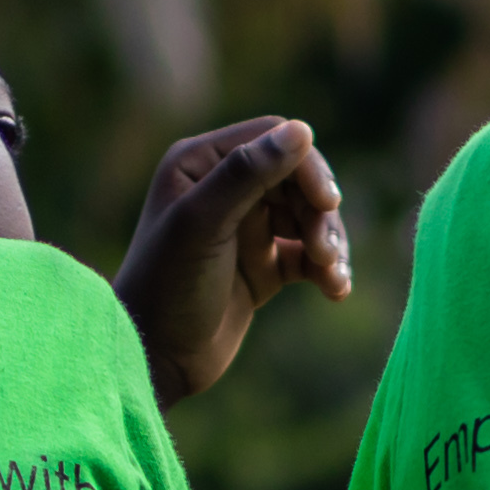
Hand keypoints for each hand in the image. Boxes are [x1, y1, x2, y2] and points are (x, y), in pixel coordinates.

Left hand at [114, 115, 348, 405]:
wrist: (154, 360)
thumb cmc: (167, 286)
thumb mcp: (203, 224)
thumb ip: (247, 174)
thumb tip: (302, 130)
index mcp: (200, 163)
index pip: (272, 139)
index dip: (307, 166)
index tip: (327, 203)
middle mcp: (223, 188)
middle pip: (297, 178)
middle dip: (319, 212)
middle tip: (323, 252)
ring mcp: (245, 227)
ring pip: (308, 216)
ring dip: (328, 241)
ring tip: (331, 277)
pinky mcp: (262, 266)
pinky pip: (307, 254)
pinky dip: (326, 269)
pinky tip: (335, 291)